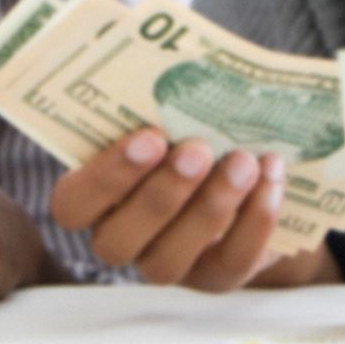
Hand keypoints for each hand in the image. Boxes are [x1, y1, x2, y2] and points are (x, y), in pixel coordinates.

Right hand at [50, 128, 333, 290]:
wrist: (239, 174)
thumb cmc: (187, 132)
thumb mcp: (167, 118)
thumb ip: (160, 105)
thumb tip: (180, 65)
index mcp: (91, 197)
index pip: (73, 204)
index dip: (107, 176)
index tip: (149, 137)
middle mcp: (119, 239)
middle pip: (118, 239)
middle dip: (161, 194)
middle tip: (198, 149)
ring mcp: (165, 265)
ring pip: (170, 258)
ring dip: (211, 206)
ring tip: (243, 161)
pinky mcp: (215, 279)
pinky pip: (231, 262)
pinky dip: (255, 221)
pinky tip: (271, 179)